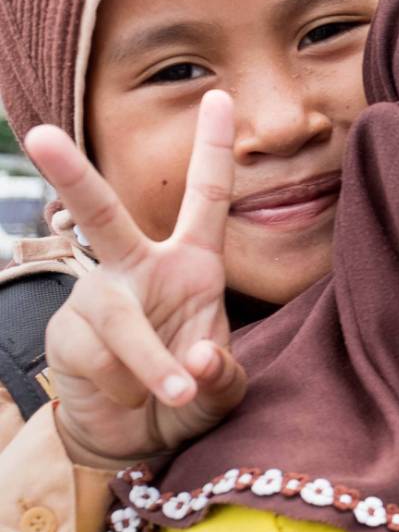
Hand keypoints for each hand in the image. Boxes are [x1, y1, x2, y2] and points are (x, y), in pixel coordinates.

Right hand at [26, 91, 247, 470]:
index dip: (212, 148)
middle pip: (103, 216)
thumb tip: (198, 357)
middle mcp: (138, 268)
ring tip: (176, 393)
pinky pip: (100, 357)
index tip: (220, 94)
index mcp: (191, 263)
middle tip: (39, 134)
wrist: (138, 437)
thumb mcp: (224, 389)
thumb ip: (224, 376)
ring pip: (118, 317)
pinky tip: (130, 395)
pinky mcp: (68, 335)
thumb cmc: (190, 394)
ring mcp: (96, 299)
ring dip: (150, 361)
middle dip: (72, 177)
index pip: (206, 198)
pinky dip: (127, 384)